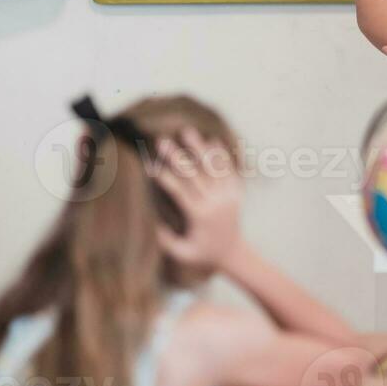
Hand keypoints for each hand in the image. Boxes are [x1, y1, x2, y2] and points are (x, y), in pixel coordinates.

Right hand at [154, 128, 242, 269]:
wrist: (233, 253)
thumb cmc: (202, 254)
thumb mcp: (182, 253)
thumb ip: (166, 240)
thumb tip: (149, 221)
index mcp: (200, 215)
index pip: (180, 191)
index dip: (165, 177)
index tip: (149, 165)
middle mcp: (216, 201)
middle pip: (195, 174)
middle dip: (177, 156)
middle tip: (161, 141)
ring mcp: (229, 194)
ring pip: (214, 167)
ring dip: (200, 148)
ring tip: (187, 131)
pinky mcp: (237, 191)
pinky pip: (230, 169)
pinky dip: (222, 154)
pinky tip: (212, 140)